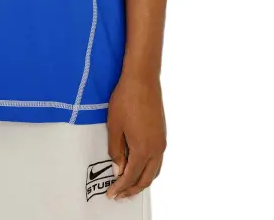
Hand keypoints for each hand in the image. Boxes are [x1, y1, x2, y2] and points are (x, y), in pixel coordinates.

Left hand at [106, 71, 166, 198]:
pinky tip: (140, 165)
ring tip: (130, 184)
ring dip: (143, 180)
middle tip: (120, 194)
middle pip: (146, 178)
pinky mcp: (162, 133)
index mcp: (143, 149)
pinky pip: (158, 160)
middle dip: (133, 189)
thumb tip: (119, 168)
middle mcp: (156, 148)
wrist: (142, 79)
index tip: (112, 193)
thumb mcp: (114, 126)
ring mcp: (161, 141)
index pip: (131, 176)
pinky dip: (149, 169)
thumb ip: (116, 151)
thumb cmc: (126, 99)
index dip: (120, 187)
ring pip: (155, 170)